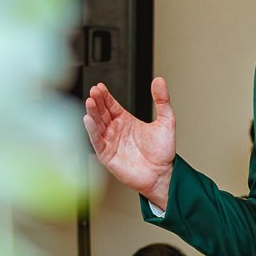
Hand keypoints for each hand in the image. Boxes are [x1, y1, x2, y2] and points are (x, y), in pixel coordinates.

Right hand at [83, 77, 175, 209]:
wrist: (163, 174)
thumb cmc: (163, 152)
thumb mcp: (166, 121)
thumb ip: (162, 100)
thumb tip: (159, 81)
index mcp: (126, 121)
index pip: (111, 104)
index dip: (105, 96)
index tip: (100, 86)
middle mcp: (116, 130)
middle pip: (102, 112)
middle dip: (97, 101)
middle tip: (94, 91)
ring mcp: (110, 142)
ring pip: (97, 125)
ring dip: (92, 113)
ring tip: (90, 102)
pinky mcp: (107, 155)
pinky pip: (97, 141)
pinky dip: (92, 131)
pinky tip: (88, 119)